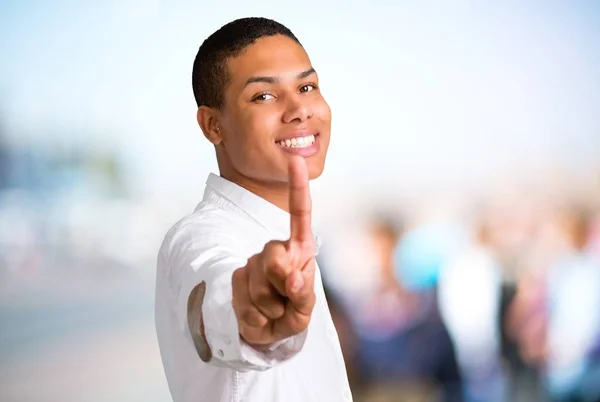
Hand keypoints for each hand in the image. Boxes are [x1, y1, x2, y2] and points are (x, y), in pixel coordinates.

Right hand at [232, 156, 315, 348]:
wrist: (265, 332)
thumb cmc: (291, 313)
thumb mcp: (303, 309)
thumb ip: (302, 294)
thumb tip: (293, 277)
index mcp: (300, 249)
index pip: (300, 214)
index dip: (297, 187)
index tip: (295, 160)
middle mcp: (277, 249)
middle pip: (273, 258)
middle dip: (281, 285)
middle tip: (286, 301)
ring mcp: (254, 262)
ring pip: (258, 284)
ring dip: (269, 307)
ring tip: (274, 311)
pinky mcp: (237, 276)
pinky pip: (244, 299)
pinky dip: (254, 316)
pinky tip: (258, 315)